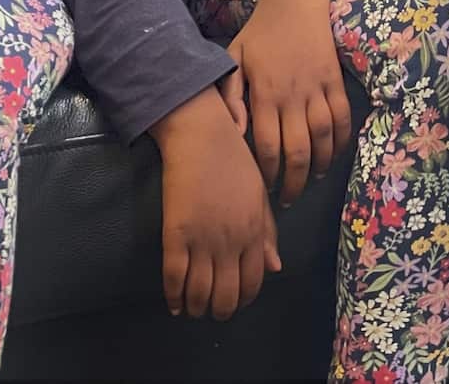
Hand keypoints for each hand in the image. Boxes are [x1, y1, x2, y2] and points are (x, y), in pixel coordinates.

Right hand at [149, 88, 280, 319]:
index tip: (236, 299)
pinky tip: (175, 304)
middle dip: (220, 310)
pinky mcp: (176, 234)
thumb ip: (267, 232)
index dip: (244, 298)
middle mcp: (231, 241)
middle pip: (227, 296)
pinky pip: (174, 278)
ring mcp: (202, 240)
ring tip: (194, 308)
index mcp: (254, 231)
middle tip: (213, 310)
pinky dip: (174, 298)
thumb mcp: (259, 195)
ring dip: (197, 308)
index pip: (253, 281)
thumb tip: (275, 268)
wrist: (202, 137)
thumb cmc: (234, 161)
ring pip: (200, 294)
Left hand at [227, 0, 351, 206]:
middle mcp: (292, 96)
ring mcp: (317, 88)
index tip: (264, 189)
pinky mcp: (335, 80)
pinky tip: (334, 154)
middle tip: (289, 200)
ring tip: (311, 180)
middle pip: (297, 150)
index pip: (267, 145)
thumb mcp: (234, 59)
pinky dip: (342, 139)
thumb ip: (231, 96)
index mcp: (265, 93)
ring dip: (319, 164)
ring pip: (323, 137)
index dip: (268, 173)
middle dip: (294, 181)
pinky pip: (343, 116)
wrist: (295, 0)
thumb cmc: (260, 32)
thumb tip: (234, 133)